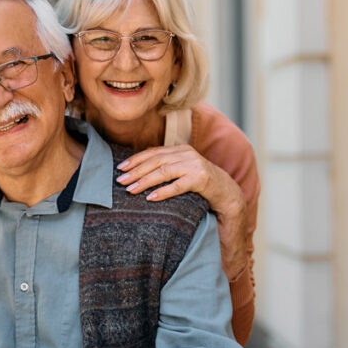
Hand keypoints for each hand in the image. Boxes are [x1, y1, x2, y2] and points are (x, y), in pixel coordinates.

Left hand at [116, 145, 248, 277]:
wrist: (227, 192)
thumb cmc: (200, 183)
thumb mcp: (182, 170)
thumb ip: (166, 167)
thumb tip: (138, 172)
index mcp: (180, 150)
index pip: (153, 152)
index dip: (136, 159)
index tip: (120, 168)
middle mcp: (187, 154)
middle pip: (156, 161)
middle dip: (136, 171)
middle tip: (120, 181)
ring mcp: (195, 166)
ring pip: (164, 171)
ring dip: (145, 181)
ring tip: (131, 189)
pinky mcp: (201, 179)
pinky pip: (178, 186)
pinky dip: (163, 192)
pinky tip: (151, 198)